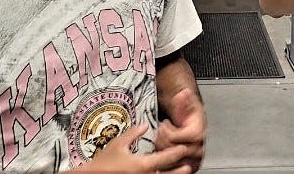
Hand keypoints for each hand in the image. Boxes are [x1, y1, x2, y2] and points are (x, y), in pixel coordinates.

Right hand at [72, 122, 189, 172]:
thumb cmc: (104, 161)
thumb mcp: (118, 143)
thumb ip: (134, 133)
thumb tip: (146, 125)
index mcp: (142, 164)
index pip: (166, 158)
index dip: (176, 152)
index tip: (183, 148)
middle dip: (180, 169)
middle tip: (188, 163)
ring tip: (182, 172)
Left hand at [155, 88, 205, 172]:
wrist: (192, 122)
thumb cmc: (188, 113)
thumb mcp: (185, 104)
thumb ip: (183, 99)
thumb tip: (184, 92)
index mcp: (199, 133)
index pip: (176, 137)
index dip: (168, 131)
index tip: (165, 124)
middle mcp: (199, 148)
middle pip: (173, 150)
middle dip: (164, 139)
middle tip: (163, 130)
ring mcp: (194, 158)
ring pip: (171, 160)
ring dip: (163, 148)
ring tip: (163, 138)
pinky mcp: (189, 166)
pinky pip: (173, 168)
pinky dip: (164, 160)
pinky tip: (164, 147)